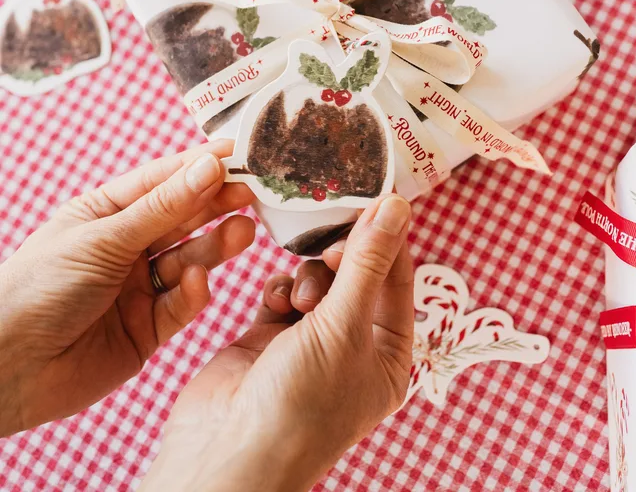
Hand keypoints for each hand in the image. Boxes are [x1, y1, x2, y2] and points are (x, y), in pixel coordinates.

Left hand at [0, 140, 253, 436]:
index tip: (240, 152)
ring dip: (216, 245)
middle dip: (217, 203)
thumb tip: (208, 166)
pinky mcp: (146, 329)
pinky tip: (197, 284)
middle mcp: (125, 246)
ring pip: (189, 260)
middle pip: (182, 218)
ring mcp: (138, 288)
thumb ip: (163, 208)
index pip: (163, 180)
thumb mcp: (103, 238)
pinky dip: (191, 295)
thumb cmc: (38, 288)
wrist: (5, 370)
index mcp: (106, 212)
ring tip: (246, 230)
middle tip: (254, 191)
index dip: (200, 165)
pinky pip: (179, 306)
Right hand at [140, 194, 412, 491]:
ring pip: (317, 278)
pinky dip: (278, 289)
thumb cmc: (300, 405)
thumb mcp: (343, 327)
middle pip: (356, 273)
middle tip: (328, 250)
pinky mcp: (270, 336)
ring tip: (296, 302)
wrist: (225, 451)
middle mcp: (353, 346)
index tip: (373, 197)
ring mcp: (310, 341)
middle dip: (340, 258)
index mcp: (388, 354)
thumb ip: (367, 262)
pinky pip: (283, 291)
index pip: (397, 278)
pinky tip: (272, 303)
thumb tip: (398, 206)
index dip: (386, 237)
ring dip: (307, 277)